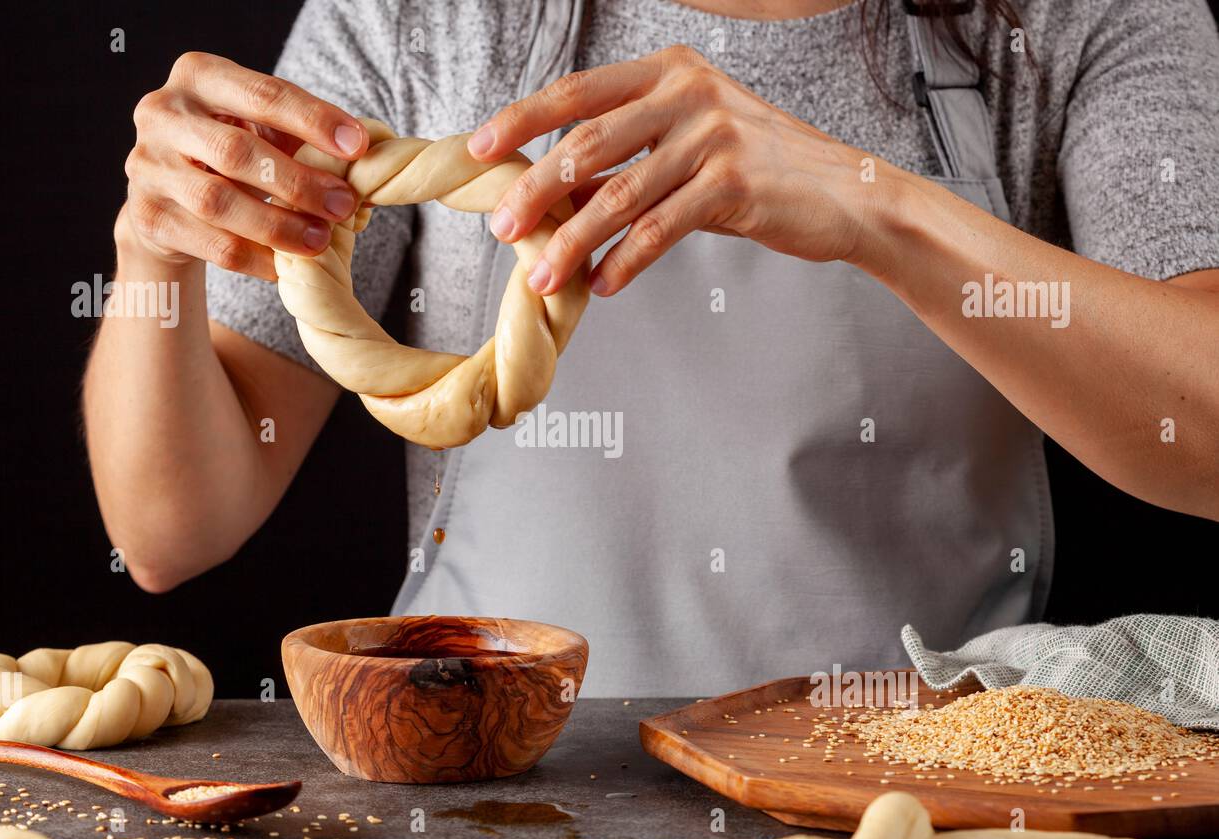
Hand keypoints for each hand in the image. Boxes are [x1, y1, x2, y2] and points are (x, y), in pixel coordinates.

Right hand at [119, 52, 369, 279]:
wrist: (167, 193)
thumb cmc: (231, 154)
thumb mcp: (262, 130)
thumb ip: (305, 138)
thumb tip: (369, 162)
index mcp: (198, 76)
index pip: (262, 93)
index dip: (313, 119)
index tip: (358, 146)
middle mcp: (163, 113)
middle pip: (236, 151)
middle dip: (297, 181)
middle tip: (342, 204)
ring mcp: (148, 165)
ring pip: (218, 201)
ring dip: (277, 225)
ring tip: (320, 240)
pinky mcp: (148, 215)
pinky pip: (210, 244)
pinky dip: (255, 258)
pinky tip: (285, 266)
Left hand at [468, 45, 879, 296]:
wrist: (844, 191)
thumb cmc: (760, 167)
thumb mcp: (692, 138)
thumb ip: (631, 152)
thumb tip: (556, 189)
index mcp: (669, 70)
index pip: (578, 91)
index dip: (521, 119)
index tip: (477, 149)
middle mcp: (688, 93)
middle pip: (587, 141)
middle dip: (535, 189)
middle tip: (501, 227)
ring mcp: (713, 136)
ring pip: (619, 193)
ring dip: (572, 241)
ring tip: (541, 276)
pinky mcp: (735, 185)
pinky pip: (661, 229)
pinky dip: (626, 261)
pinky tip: (602, 284)